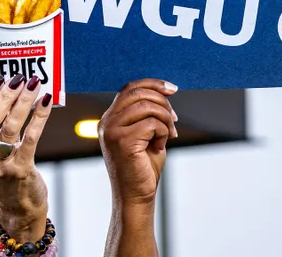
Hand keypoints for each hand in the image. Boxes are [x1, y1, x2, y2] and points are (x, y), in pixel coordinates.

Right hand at [0, 74, 53, 241]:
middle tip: (18, 78)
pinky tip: (45, 102)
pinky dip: (38, 116)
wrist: (17, 209)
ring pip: (10, 127)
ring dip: (23, 102)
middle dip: (4, 96)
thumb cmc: (4, 174)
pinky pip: (30, 137)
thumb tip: (8, 91)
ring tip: (34, 84)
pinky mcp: (20, 170)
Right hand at [98, 79, 178, 207]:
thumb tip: (164, 91)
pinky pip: (151, 124)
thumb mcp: (145, 134)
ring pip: (147, 106)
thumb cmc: (143, 167)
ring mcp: (112, 131)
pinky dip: (163, 132)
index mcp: (110, 118)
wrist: (136, 196)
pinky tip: (160, 146)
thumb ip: (147, 113)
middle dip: (163, 102)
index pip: (129, 88)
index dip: (153, 84)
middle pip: (138, 93)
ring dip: (165, 119)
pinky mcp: (123, 141)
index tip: (172, 89)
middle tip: (174, 119)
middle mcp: (107, 122)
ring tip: (169, 134)